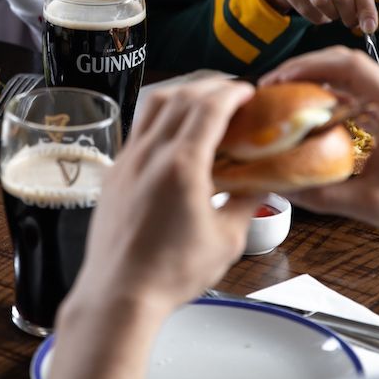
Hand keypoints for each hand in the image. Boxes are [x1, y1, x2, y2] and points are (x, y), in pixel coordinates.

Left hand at [66, 79, 261, 315]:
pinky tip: (174, 132)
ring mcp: (128, 160)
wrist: (119, 293)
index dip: (232, 92)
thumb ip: (246, 203)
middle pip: (181, 96)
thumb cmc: (171, 273)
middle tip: (232, 92)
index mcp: (181, 166)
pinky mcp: (115, 172)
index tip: (248, 91)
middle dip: (210, 86)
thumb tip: (263, 183)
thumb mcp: (226, 240)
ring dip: (182, 94)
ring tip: (203, 101)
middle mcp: (150, 154)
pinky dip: (161, 116)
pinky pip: (139, 128)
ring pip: (154, 105)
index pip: (209, 107)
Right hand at [260, 0, 378, 33]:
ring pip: (321, 0)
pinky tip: (317, 13)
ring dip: (330, 15)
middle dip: (348, 14)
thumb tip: (368, 17)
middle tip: (349, 22)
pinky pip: (304, 7)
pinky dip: (315, 17)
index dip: (366, 7)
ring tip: (332, 14)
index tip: (370, 27)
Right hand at [260, 47, 378, 241]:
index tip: (278, 80)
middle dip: (303, 69)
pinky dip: (329, 91)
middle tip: (270, 87)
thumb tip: (281, 187)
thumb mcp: (371, 203)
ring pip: (349, 71)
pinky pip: (357, 87)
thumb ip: (325, 195)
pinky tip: (309, 110)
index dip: (307, 66)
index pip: (348, 65)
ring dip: (314, 79)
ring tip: (282, 96)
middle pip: (344, 61)